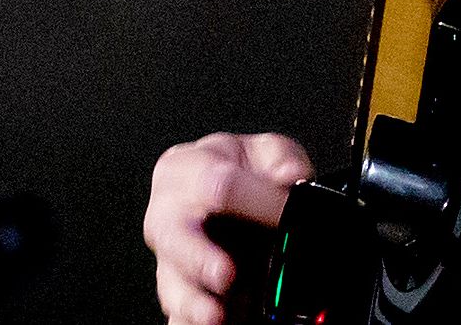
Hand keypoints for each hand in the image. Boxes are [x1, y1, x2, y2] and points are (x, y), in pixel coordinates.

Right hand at [143, 131, 312, 324]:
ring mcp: (169, 257)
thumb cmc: (241, 173)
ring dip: (193, 301)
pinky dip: (189, 319)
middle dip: (198, 258)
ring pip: (171, 281)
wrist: (233, 200)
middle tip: (226, 275)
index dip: (252, 201)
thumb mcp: (267, 152)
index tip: (282, 215)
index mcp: (184, 168)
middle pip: (173, 235)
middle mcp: (168, 213)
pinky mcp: (178, 291)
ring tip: (216, 316)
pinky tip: (208, 322)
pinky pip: (176, 311)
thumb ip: (281, 159)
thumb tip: (292, 176)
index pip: (216, 183)